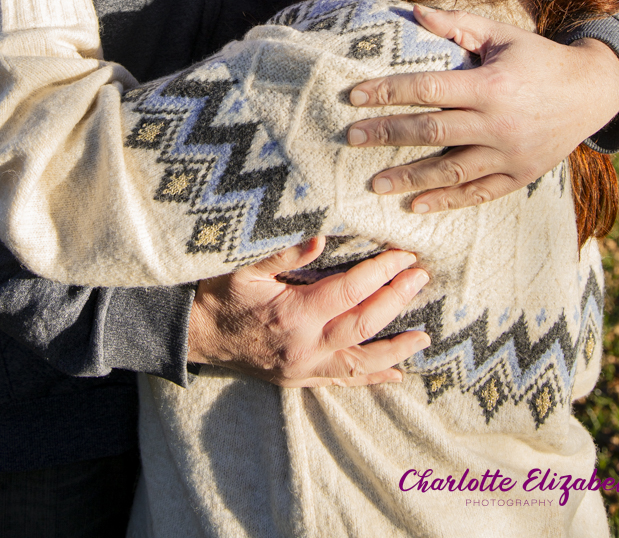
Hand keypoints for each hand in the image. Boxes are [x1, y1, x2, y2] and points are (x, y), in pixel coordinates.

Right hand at [187, 237, 430, 386]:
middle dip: (396, 300)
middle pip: (363, 324)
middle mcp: (304, 347)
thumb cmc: (218, 295)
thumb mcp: (245, 266)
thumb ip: (284, 252)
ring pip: (361, 363)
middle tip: (421, 278)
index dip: (380, 272)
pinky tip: (395, 375)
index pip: (349, 291)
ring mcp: (304, 369)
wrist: (194, 335)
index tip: (403, 255)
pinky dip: (371, 378)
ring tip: (424, 336)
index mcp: (293, 314)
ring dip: (396, 349)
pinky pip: (342, 382)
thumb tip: (322, 236)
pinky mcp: (300, 379)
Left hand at [346, 4, 618, 212]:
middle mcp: (498, 123)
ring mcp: (510, 154)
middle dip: (388, 134)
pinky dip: (446, 200)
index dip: (389, 91)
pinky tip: (416, 205)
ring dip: (410, 178)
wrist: (591, 92)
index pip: (428, 88)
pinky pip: (478, 192)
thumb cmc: (537, 57)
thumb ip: (456, 24)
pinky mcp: (519, 175)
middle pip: (432, 131)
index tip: (355, 96)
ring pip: (451, 170)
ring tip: (374, 183)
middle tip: (351, 138)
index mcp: (490, 85)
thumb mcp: (501, 34)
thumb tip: (412, 11)